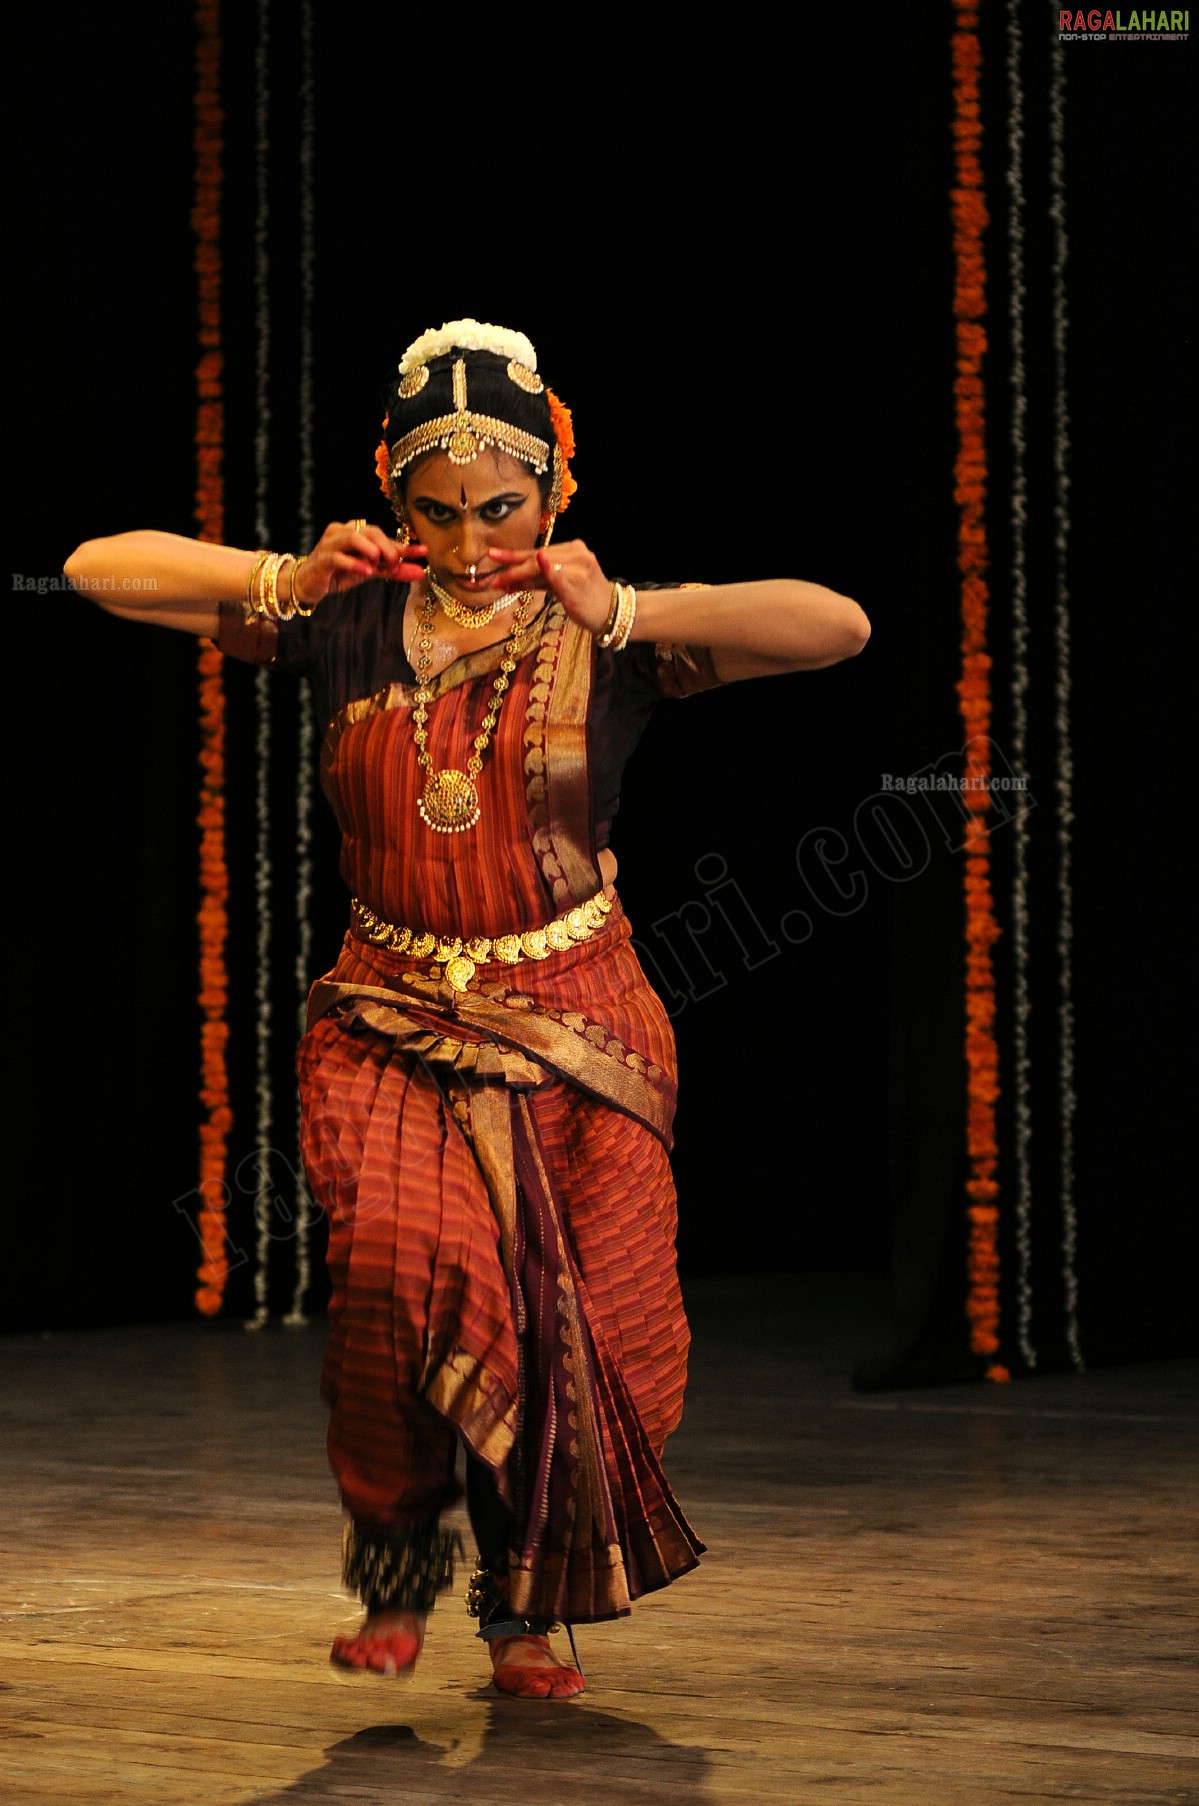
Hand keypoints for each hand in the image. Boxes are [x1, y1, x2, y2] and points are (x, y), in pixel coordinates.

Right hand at [293, 520, 426, 607]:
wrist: (309, 584)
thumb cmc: (339, 572)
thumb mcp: (370, 571)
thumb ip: (393, 571)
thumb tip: (421, 573)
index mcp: (357, 531)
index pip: (384, 535)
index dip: (404, 544)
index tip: (424, 551)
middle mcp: (343, 531)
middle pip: (370, 531)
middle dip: (387, 546)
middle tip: (396, 563)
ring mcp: (331, 543)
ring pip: (353, 537)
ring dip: (371, 550)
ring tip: (380, 563)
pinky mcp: (321, 558)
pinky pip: (338, 557)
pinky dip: (353, 563)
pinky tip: (366, 571)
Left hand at [485, 541, 611, 636]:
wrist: (610, 613)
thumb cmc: (584, 599)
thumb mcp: (559, 586)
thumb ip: (536, 580)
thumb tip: (507, 580)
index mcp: (573, 549)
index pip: (537, 552)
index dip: (513, 556)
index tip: (491, 556)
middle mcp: (577, 554)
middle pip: (536, 558)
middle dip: (511, 568)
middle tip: (490, 576)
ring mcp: (579, 567)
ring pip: (542, 567)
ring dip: (518, 574)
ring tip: (499, 583)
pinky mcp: (579, 583)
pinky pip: (560, 575)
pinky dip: (549, 568)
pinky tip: (540, 559)